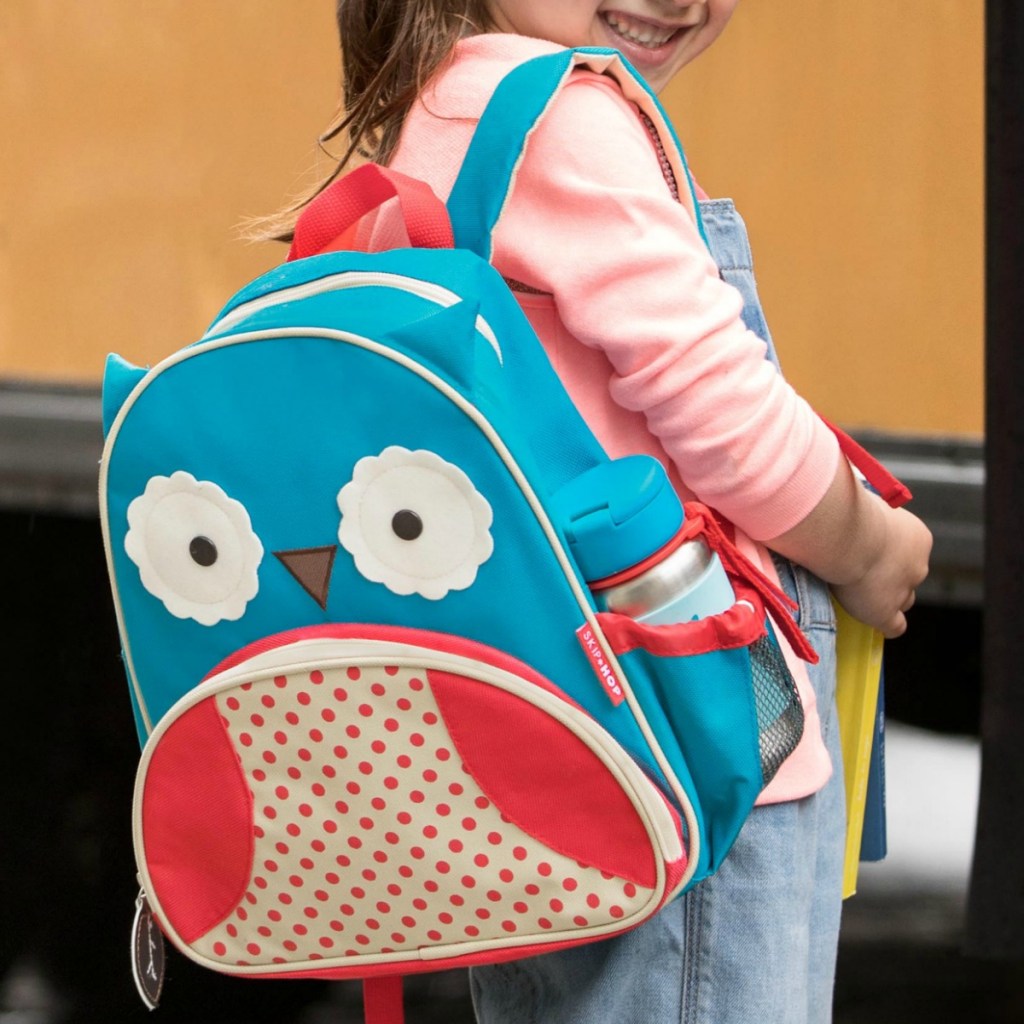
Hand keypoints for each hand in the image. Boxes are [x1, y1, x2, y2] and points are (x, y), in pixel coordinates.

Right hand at [830, 504, 932, 637]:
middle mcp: (917, 565)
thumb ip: (869, 515)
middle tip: (863, 572)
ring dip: (888, 599)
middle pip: (909, 577)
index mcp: (917, 538)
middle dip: (891, 577)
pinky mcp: (885, 612)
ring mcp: (903, 591)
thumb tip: (856, 510)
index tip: (869, 551)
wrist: (846, 534)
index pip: (911, 552)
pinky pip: (895, 626)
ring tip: (864, 596)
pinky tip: (878, 624)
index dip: (891, 555)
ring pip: (903, 601)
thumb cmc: (851, 511)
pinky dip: (887, 625)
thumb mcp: (868, 504)